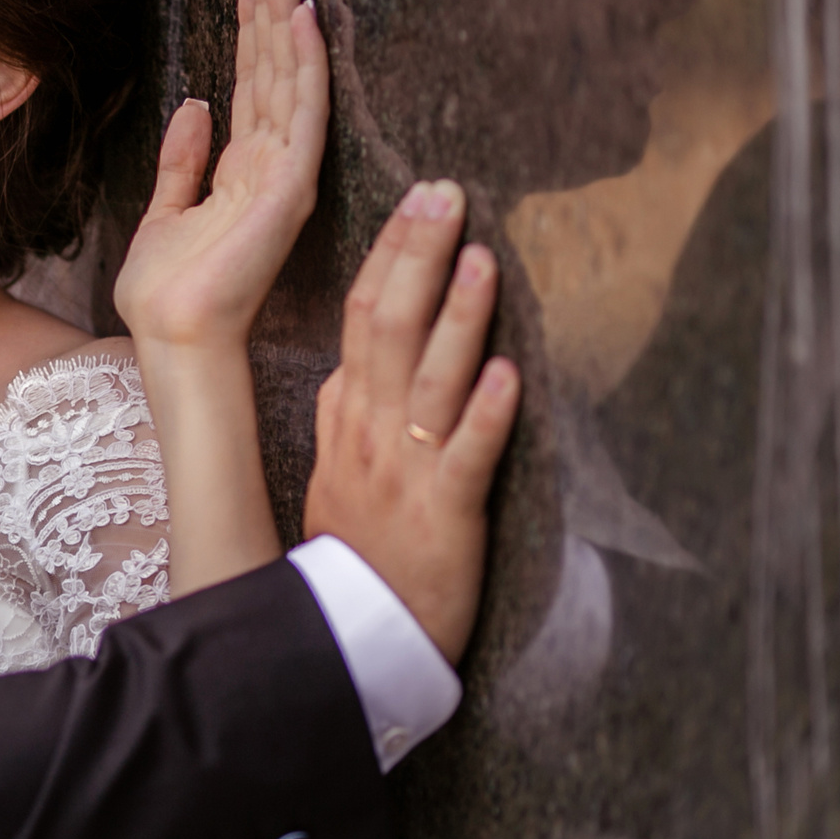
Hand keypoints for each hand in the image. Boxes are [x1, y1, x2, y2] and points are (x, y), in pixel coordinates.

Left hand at [115, 0, 328, 349]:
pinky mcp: (287, 189)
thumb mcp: (164, 211)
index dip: (253, 23)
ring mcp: (284, 174)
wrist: (171, 336)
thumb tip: (194, 104)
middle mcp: (272, 164)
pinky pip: (299, 115)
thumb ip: (184, 160)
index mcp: (243, 168)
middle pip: (273, 67)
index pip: (253, 79)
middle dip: (270, 2)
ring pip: (289, 78)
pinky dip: (300, 65)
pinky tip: (300, 18)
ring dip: (285, 16)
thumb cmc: (167, 290)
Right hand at [303, 181, 520, 661]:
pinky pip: (465, 457)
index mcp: (348, 420)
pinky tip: (507, 372)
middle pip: (389, 329)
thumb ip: (342, 419)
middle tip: (445, 196)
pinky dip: (486, 414)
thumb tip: (346, 367)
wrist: (347, 642)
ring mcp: (404, 471)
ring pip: (430, 380)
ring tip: (481, 258)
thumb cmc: (352, 558)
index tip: (416, 202)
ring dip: (457, 317)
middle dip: (418, 258)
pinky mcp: (443, 515)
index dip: (390, 257)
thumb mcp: (332, 478)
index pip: (362, 319)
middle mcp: (371, 434)